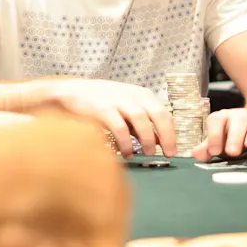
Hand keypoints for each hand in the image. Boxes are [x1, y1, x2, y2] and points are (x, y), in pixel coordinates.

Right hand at [42, 78, 176, 158]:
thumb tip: (160, 143)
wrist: (72, 92)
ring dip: (147, 139)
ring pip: (141, 120)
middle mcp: (133, 95)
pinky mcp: (103, 109)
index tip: (174, 150)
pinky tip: (127, 154)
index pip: (164, 113)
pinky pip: (119, 127)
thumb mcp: (126, 108)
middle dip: (166, 136)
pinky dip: (126, 142)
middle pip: (157, 114)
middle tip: (168, 154)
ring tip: (148, 155)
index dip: (171, 132)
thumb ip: (142, 123)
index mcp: (142, 94)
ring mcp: (118, 100)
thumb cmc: (103, 102)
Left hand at [192, 108, 246, 160]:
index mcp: (224, 117)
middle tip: (232, 153)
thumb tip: (195, 154)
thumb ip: (207, 147)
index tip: (214, 152)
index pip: (216, 120)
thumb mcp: (220, 140)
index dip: (214, 135)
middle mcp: (240, 116)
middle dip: (234, 137)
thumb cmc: (234, 135)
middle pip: (238, 122)